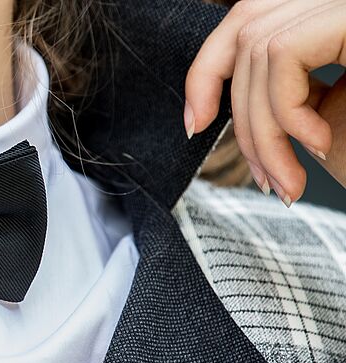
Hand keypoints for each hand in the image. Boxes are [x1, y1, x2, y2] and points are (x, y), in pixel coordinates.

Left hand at [185, 0, 345, 205]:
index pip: (248, 18)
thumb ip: (284, 93)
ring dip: (263, 130)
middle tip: (265, 180)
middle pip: (245, 29)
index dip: (206, 70)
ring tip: (290, 181)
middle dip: (236, 115)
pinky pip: (284, 55)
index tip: (195, 126)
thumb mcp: (327, 114)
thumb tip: (218, 97)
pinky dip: (285, 110)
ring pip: (260, 48)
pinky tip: (318, 144)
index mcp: (332, 14)